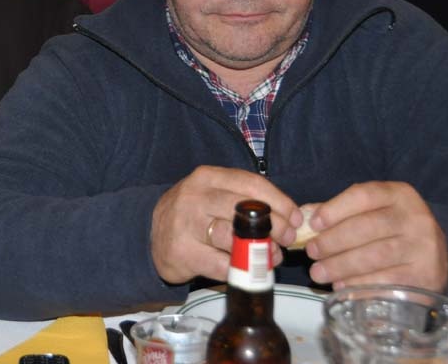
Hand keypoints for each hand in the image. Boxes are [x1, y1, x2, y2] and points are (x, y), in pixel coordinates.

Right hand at [150, 165, 301, 283]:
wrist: (152, 235)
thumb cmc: (194, 214)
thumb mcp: (214, 195)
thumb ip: (245, 199)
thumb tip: (291, 217)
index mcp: (207, 177)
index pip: (251, 184)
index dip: (279, 202)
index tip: (295, 218)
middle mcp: (194, 197)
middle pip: (244, 211)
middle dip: (275, 226)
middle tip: (288, 238)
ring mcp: (186, 225)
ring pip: (233, 238)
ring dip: (261, 251)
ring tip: (271, 256)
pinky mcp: (182, 253)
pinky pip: (222, 265)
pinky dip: (240, 269)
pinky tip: (248, 268)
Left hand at [306, 181, 447, 291]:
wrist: (433, 255)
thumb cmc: (390, 230)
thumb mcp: (371, 211)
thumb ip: (340, 212)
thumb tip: (304, 219)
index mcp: (399, 194)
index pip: (363, 195)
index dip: (335, 209)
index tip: (312, 224)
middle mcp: (416, 218)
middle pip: (367, 227)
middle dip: (333, 241)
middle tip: (311, 252)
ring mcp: (424, 247)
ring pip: (374, 255)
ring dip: (341, 265)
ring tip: (318, 272)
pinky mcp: (426, 275)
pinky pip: (386, 280)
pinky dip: (359, 284)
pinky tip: (341, 286)